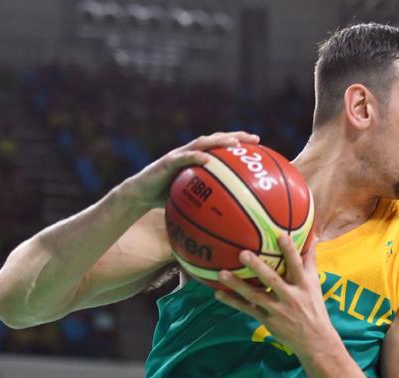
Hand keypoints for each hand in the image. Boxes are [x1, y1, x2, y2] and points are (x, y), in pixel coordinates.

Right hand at [124, 131, 259, 209]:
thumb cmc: (166, 198)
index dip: (240, 143)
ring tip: (234, 144)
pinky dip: (196, 157)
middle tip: (255, 139)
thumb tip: (232, 219)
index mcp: (198, 159)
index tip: (259, 144)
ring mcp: (179, 155)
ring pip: (202, 143)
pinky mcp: (167, 162)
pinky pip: (184, 158)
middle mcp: (191, 153)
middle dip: (237, 137)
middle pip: (217, 139)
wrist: (139, 195)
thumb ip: (208, 201)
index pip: (222, 147)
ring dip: (219, 141)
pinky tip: (208, 159)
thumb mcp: (192, 200)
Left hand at [215, 235, 337, 357]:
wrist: (314, 340)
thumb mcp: (315, 284)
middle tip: (242, 253)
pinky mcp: (267, 320)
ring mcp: (277, 310)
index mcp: (303, 285)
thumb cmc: (313, 307)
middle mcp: (290, 297)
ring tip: (222, 273)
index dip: (289, 251)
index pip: (297, 265)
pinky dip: (233, 302)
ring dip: (238, 285)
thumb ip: (311, 260)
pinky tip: (218, 294)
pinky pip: (247, 309)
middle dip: (258, 267)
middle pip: (272, 280)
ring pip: (255, 296)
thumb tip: (313, 237)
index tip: (280, 236)